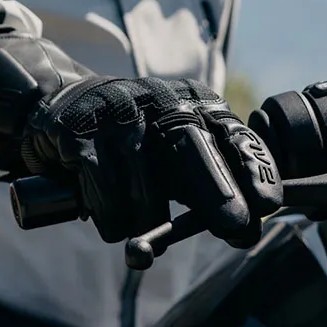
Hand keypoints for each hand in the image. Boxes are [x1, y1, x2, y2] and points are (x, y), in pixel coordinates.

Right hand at [21, 76, 281, 245]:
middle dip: (217, 191)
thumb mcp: (172, 150)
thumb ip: (205, 183)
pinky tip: (108, 214)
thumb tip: (245, 228)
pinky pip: (104, 188)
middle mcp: (158, 98)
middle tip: (234, 227)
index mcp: (192, 101)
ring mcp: (117, 111)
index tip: (267, 204)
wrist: (58, 107)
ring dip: (144, 218)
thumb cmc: (129, 139)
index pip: (231, 134)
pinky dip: (109, 214)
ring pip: (145, 183)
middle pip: (193, 148)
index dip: (252, 169)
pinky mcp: (80, 130)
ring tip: (134, 221)